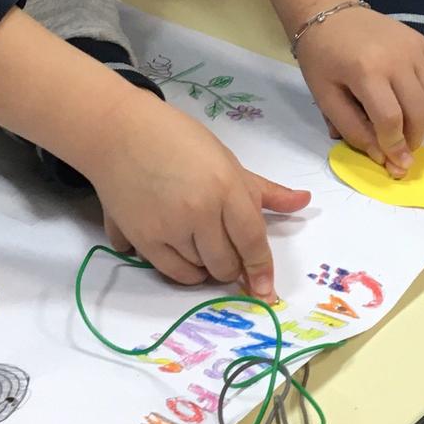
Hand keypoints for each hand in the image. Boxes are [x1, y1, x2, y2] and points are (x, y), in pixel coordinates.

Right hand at [86, 90, 308, 296]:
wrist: (119, 132)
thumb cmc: (178, 140)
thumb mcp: (227, 160)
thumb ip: (265, 191)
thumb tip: (305, 201)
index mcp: (226, 187)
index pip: (252, 241)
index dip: (261, 270)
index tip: (266, 292)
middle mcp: (200, 211)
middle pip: (226, 263)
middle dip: (231, 266)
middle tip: (226, 251)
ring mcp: (168, 227)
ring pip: (197, 271)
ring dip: (204, 265)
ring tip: (199, 242)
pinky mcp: (141, 238)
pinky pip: (170, 271)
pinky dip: (180, 269)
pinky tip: (181, 250)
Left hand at [295, 7, 423, 174]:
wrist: (331, 14)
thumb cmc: (322, 58)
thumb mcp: (325, 97)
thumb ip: (353, 129)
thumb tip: (383, 157)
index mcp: (366, 71)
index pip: (390, 119)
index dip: (394, 146)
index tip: (394, 163)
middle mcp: (396, 58)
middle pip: (419, 111)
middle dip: (414, 139)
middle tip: (403, 148)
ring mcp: (414, 48)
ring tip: (412, 131)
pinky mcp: (423, 43)